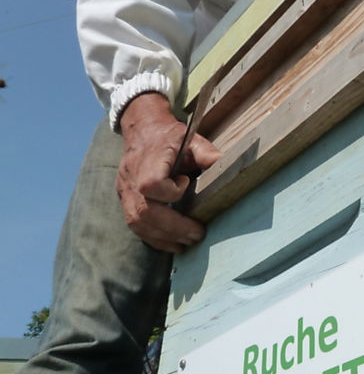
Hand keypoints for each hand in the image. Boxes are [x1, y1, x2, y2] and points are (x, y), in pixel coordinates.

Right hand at [116, 93, 220, 252]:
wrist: (143, 130)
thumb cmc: (170, 137)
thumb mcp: (191, 139)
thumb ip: (207, 153)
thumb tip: (229, 167)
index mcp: (147, 159)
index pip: (150, 184)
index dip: (170, 191)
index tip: (187, 183)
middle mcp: (130, 176)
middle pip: (144, 211)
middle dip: (173, 227)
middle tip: (197, 235)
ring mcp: (124, 190)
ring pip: (137, 222)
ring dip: (163, 237)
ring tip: (187, 243)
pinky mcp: (124, 200)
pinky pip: (134, 225)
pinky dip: (154, 237)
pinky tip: (172, 243)